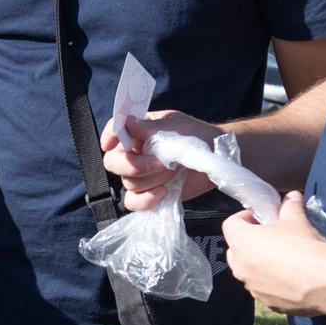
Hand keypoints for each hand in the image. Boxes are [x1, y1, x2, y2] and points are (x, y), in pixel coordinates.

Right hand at [102, 106, 216, 210]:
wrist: (216, 157)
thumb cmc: (198, 135)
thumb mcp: (176, 127)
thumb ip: (151, 128)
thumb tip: (127, 122)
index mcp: (138, 130)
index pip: (115, 130)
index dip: (109, 136)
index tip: (111, 143)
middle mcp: (134, 152)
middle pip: (113, 163)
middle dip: (134, 165)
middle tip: (159, 163)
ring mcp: (141, 174)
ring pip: (128, 183)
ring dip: (153, 180)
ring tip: (175, 171)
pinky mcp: (149, 192)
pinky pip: (133, 202)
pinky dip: (146, 200)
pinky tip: (164, 192)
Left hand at [219, 192, 325, 314]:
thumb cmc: (305, 247)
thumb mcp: (297, 219)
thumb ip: (290, 206)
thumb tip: (292, 196)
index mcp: (242, 242)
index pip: (231, 224)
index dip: (244, 217)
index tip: (259, 216)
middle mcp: (241, 267)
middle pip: (236, 249)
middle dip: (249, 241)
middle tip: (270, 236)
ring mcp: (252, 287)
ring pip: (249, 271)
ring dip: (259, 264)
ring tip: (282, 258)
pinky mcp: (268, 303)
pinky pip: (264, 288)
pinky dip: (271, 282)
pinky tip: (291, 277)